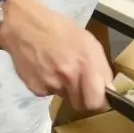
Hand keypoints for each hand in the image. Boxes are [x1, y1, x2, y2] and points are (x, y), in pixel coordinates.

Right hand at [0, 0, 114, 111]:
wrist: (24, 26)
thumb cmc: (60, 29)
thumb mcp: (89, 42)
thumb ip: (101, 67)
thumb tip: (109, 89)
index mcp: (86, 65)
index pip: (97, 101)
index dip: (99, 102)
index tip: (99, 97)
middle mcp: (69, 78)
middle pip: (81, 105)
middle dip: (84, 99)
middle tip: (81, 85)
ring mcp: (51, 85)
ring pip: (66, 98)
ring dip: (66, 89)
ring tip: (60, 69)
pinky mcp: (36, 88)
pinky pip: (49, 93)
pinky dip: (50, 85)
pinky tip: (45, 68)